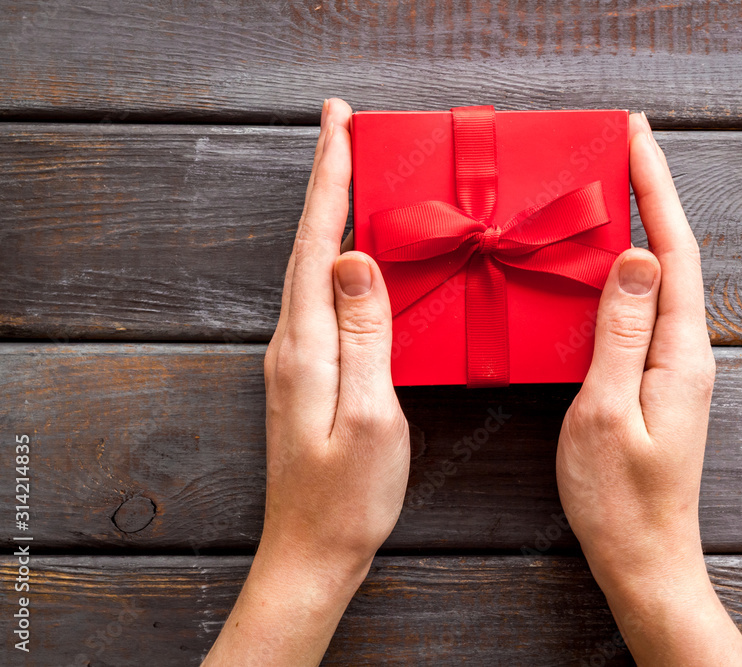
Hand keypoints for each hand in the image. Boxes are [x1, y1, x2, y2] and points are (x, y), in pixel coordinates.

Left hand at [203, 98, 409, 666]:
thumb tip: (356, 259)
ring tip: (351, 174)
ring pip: (314, 268)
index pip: (319, 243)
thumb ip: (364, 333)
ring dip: (331, 215)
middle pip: (309, 244)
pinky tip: (355, 256)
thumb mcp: (369, 415)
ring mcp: (297, 358)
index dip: (330, 180)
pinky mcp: (308, 373)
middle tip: (343, 129)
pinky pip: (323, 298)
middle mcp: (292, 343)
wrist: (312, 551)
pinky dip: (338, 258)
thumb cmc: (347, 495)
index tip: (339, 125)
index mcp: (307, 346)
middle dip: (327, 181)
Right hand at [556, 113, 741, 664]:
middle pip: (673, 258)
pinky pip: (645, 313)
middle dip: (651, 197)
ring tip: (613, 191)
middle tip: (622, 148)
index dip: (656, 190)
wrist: (645, 560)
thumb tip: (633, 259)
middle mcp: (688, 354)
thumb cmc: (619, 499)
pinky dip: (626, 276)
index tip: (637, 138)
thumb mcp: (604, 410)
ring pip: (660, 283)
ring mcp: (675, 369)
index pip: (673, 252)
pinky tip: (604, 268)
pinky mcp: (659, 383)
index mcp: (680, 355)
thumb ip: (620, 332)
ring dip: (639, 231)